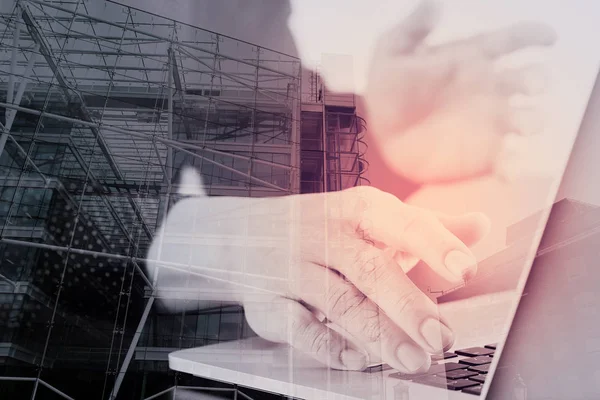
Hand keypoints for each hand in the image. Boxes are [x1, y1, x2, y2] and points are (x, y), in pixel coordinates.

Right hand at [146, 172, 488, 371]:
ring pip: (337, 303)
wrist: (238, 235)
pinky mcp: (266, 300)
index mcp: (355, 209)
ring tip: (412, 359)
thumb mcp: (367, 217)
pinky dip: (325, 344)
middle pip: (369, 268)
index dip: (433, 244)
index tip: (464, 268)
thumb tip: (480, 226)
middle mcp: (323, 233)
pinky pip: (295, 326)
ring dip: (377, 334)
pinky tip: (354, 358)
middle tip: (441, 337)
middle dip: (407, 304)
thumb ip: (423, 226)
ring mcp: (291, 267)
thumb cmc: (318, 228)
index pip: (400, 222)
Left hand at [364, 0, 556, 182]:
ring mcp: (487, 122)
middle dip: (535, 80)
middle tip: (532, 85)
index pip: (508, 43)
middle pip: (524, 80)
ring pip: (524, 118)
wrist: (380, 135)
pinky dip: (512, 165)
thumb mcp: (391, 53)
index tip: (548, 37)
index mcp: (469, 60)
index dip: (531, 36)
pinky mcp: (481, 154)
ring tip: (524, 125)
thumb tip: (434, 5)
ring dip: (532, 120)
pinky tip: (507, 170)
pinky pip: (506, 160)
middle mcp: (486, 89)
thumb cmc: (387, 90)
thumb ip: (411, 29)